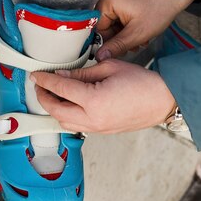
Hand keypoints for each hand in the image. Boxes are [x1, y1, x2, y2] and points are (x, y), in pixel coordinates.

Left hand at [31, 59, 175, 133]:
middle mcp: (94, 119)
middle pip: (57, 111)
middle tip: (40, 86)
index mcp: (94, 101)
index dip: (45, 80)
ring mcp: (99, 128)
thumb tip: (63, 76)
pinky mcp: (105, 131)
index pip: (60, 89)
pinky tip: (69, 106)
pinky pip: (79, 127)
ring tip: (53, 96)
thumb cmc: (143, 83)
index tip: (37, 75)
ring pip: (66, 123)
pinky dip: (69, 117)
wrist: (164, 101)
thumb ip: (82, 73)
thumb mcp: (110, 68)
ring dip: (55, 110)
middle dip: (44, 98)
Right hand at [95, 0, 196, 60]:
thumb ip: (116, 46)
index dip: (109, 42)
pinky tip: (137, 28)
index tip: (121, 50)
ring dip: (124, 32)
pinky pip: (115, 11)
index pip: (97, 28)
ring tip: (140, 38)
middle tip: (134, 45)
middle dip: (119, 37)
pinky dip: (125, 22)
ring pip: (111, 19)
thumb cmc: (159, 10)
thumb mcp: (137, 34)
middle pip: (103, 24)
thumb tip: (99, 56)